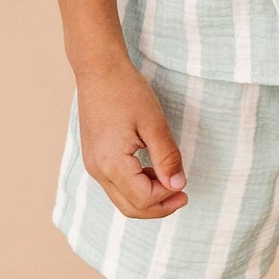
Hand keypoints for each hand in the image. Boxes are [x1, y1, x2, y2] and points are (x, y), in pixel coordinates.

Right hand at [75, 57, 188, 218]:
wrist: (99, 70)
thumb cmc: (126, 91)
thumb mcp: (154, 123)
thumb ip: (167, 157)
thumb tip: (178, 186)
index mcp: (112, 163)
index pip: (143, 198)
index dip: (167, 197)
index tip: (184, 184)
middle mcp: (98, 170)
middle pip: (130, 208)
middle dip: (159, 207)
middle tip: (183, 196)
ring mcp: (93, 165)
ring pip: (122, 199)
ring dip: (148, 197)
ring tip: (169, 181)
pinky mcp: (94, 158)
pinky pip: (115, 185)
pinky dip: (136, 186)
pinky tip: (151, 170)